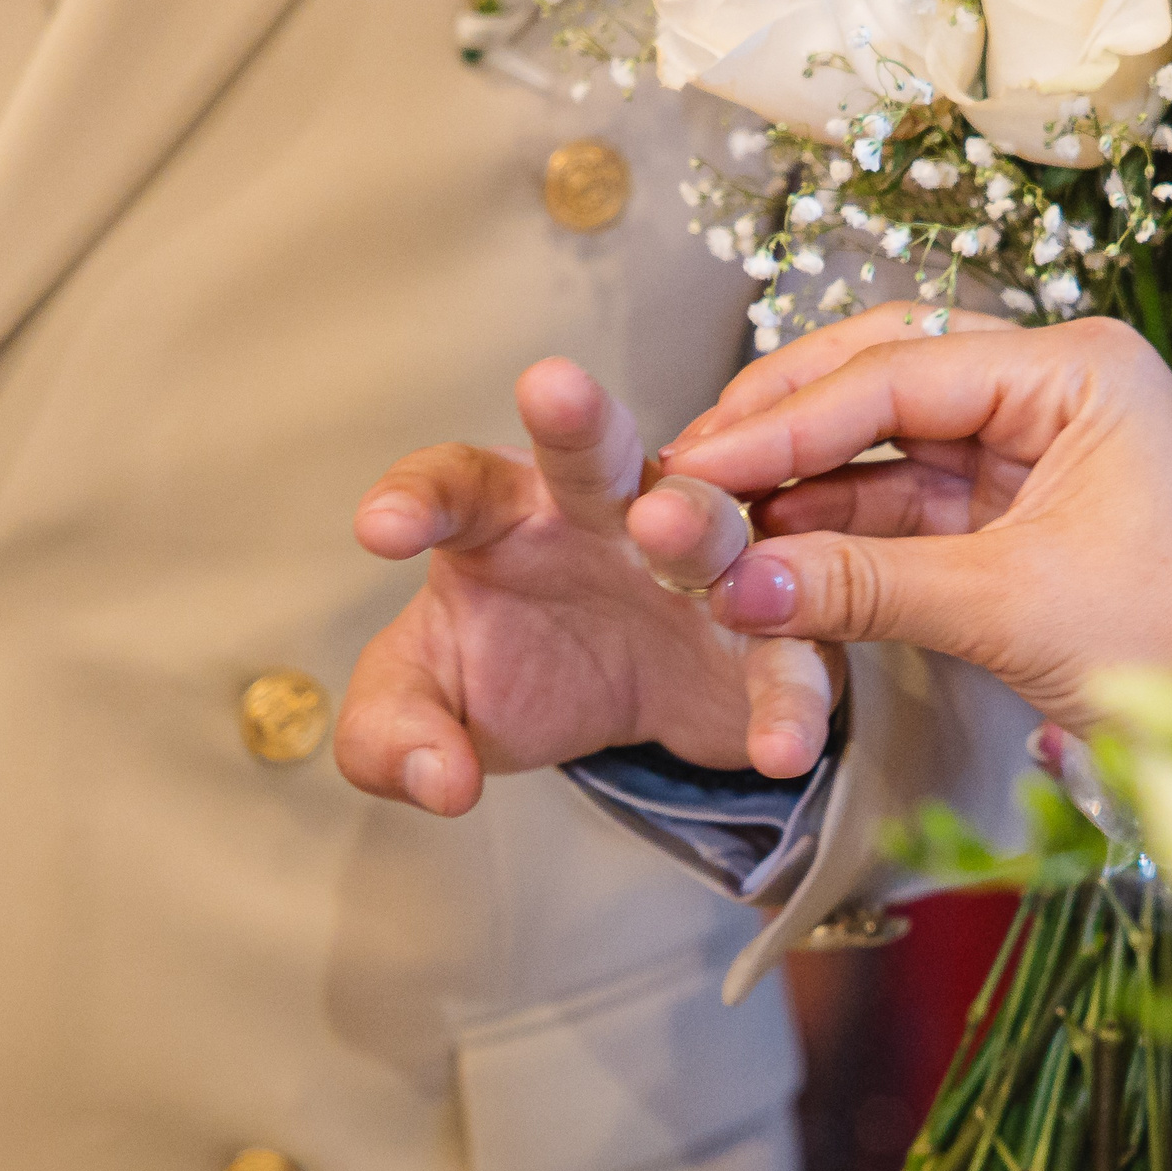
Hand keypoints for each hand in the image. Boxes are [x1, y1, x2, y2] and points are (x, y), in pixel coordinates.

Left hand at [334, 357, 843, 814]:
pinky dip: (789, 700)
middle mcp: (607, 513)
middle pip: (590, 452)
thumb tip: (437, 780)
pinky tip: (782, 747)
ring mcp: (699, 563)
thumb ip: (394, 734)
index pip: (455, 483)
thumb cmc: (516, 661)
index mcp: (507, 510)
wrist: (638, 700)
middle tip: (553, 390)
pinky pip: (786, 660)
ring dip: (694, 519)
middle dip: (576, 420)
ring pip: (707, 523)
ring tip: (665, 527)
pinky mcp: (770, 634)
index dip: (418, 496)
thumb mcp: (431, 698)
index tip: (382, 529)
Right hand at [659, 306, 1171, 730]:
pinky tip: (770, 564)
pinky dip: (842, 542)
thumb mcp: (1015, 608)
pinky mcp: (1023, 522)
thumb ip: (867, 585)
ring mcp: (1037, 455)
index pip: (896, 373)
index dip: (783, 422)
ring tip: (708, 531)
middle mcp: (1054, 391)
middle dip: (781, 434)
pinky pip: (910, 515)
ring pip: (886, 453)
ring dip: (801, 493)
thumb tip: (740, 583)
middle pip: (881, 386)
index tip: (694, 466)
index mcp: (1076, 369)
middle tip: (686, 478)